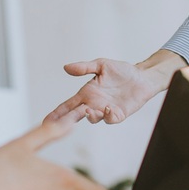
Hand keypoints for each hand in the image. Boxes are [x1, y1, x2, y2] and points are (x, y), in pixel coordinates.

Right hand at [46, 53, 178, 125]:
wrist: (142, 76)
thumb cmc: (121, 71)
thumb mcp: (101, 65)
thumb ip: (84, 68)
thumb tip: (66, 67)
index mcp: (86, 94)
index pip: (67, 106)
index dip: (56, 114)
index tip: (46, 121)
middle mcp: (94, 104)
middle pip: (76, 116)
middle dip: (66, 121)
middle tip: (59, 124)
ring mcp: (106, 110)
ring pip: (93, 119)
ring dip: (90, 116)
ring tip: (88, 110)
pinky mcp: (119, 114)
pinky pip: (110, 119)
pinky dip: (108, 116)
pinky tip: (107, 109)